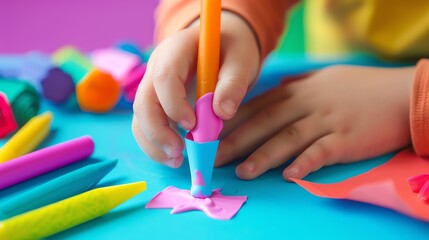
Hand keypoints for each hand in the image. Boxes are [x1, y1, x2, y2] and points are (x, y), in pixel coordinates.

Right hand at [132, 12, 259, 167]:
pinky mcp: (157, 104)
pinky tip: (174, 157)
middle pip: (143, 102)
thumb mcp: (241, 59)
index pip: (163, 77)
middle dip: (157, 131)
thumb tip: (222, 113)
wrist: (222, 47)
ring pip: (140, 118)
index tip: (192, 124)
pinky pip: (148, 126)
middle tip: (178, 153)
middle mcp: (156, 68)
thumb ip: (233, 83)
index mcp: (175, 51)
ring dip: (153, 143)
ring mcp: (153, 87)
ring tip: (176, 161)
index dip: (173, 104)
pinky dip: (157, 144)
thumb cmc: (231, 50)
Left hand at [216, 65, 414, 179]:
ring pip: (287, 138)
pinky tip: (289, 176)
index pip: (257, 106)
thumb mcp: (324, 78)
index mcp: (297, 90)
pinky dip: (304, 163)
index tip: (211, 136)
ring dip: (263, 156)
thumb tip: (277, 88)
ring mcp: (325, 121)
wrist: (401, 93)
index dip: (232, 122)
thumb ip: (298, 84)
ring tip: (242, 172)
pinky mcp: (346, 138)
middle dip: (236, 142)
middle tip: (213, 158)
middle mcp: (306, 104)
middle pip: (264, 123)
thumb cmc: (360, 87)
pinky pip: (321, 151)